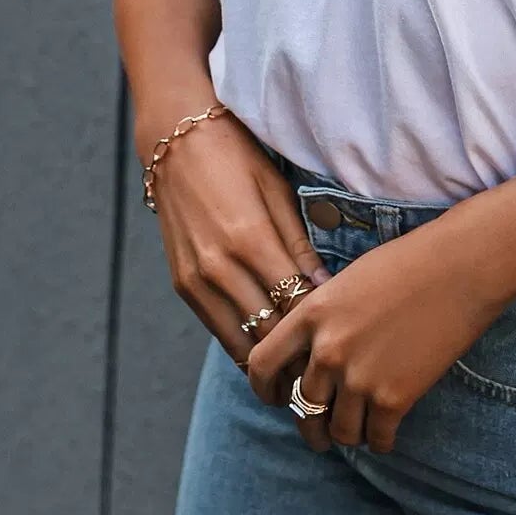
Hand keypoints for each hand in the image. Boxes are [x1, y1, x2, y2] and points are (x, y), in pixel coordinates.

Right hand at [142, 107, 332, 369]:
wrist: (176, 143)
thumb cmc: (236, 158)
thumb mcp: (277, 191)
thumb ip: (299, 245)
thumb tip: (327, 289)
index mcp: (250, 239)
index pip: (293, 304)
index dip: (317, 328)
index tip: (339, 338)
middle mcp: (219, 267)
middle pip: (266, 333)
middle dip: (296, 356)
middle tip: (324, 368)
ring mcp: (195, 279)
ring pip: (237, 343)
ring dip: (267, 360)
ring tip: (297, 371)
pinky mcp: (180, 284)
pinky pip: (216, 328)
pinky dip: (241, 342)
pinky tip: (265, 346)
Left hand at [246, 216, 510, 454]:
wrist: (461, 268)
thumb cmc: (409, 263)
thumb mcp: (349, 281)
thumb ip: (324, 318)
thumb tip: (312, 354)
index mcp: (311, 314)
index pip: (262, 365)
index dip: (265, 389)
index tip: (278, 398)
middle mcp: (327, 350)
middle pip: (302, 407)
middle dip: (312, 422)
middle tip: (323, 427)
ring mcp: (359, 377)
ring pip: (339, 431)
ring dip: (348, 434)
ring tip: (360, 428)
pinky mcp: (393, 398)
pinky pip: (376, 439)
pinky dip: (381, 441)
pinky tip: (388, 433)